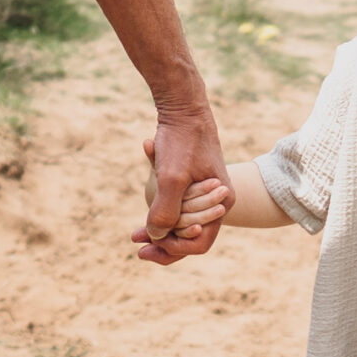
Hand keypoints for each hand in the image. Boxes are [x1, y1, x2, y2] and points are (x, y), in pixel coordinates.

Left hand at [129, 100, 228, 262]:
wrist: (183, 106)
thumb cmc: (182, 141)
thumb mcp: (172, 177)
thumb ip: (165, 210)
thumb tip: (155, 237)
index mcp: (221, 203)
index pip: (199, 243)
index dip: (174, 250)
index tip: (149, 248)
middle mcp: (216, 201)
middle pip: (190, 236)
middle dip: (164, 243)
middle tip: (137, 247)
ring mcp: (205, 192)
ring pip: (182, 222)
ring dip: (159, 229)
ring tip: (135, 236)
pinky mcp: (192, 182)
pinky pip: (176, 205)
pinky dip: (159, 210)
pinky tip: (141, 218)